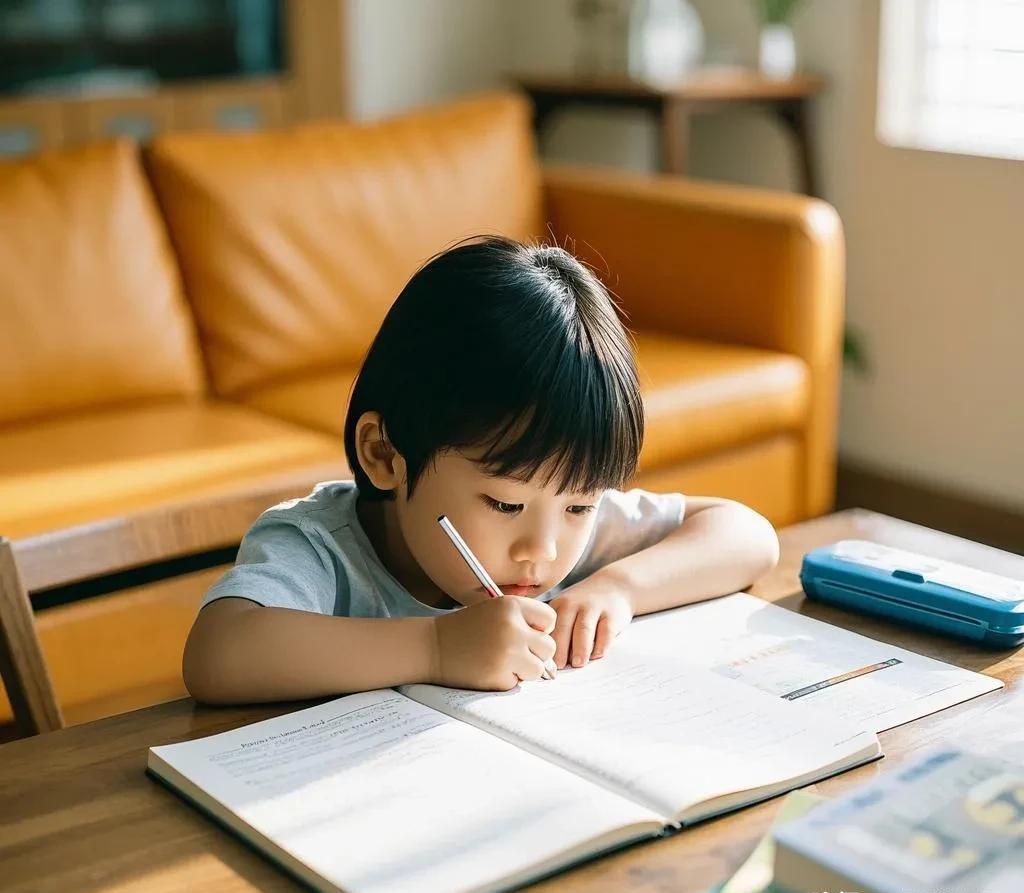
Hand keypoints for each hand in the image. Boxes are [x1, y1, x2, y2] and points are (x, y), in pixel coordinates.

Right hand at [431, 597, 556, 690]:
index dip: (540, 629)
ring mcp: (507, 653)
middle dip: (534, 653)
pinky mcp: (499, 676)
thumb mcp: (495, 611)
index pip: (549, 619)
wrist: (432, 647)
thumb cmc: (466, 629)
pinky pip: (518, 683)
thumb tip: (553, 656)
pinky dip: (505, 680)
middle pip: (549, 647)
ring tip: (500, 660)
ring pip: (538, 669)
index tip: (525, 633)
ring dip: (523, 669)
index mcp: (511, 605)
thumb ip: (524, 623)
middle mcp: (512, 627)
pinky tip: (487, 669)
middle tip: (512, 651)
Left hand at [551, 576, 633, 668]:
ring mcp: (593, 607)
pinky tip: (597, 655)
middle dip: (560, 649)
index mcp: (558, 606)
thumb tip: (551, 663)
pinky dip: (601, 645)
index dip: (544, 645)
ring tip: (578, 664)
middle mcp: (573, 604)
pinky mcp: (612, 614)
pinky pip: (606, 631)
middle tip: (559, 667)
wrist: (613, 587)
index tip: (543, 662)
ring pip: (584, 629)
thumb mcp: (566, 611)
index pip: (548, 627)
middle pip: (564, 628)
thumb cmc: (584, 607)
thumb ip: (558, 631)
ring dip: (580, 648)